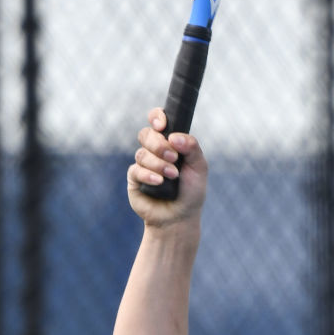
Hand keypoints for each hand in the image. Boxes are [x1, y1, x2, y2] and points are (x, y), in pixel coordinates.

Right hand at [127, 108, 207, 225]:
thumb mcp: (199, 167)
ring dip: (158, 163)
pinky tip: (159, 182)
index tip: (162, 125)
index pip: (158, 120)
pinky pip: (136, 169)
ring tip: (172, 175)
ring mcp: (143, 164)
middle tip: (173, 158)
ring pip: (142, 153)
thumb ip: (192, 147)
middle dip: (159, 144)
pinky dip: (149, 175)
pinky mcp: (134, 178)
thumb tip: (174, 137)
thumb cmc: (191, 191)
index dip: (156, 117)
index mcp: (170, 142)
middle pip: (146, 134)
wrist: (180, 217)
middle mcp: (154, 151)